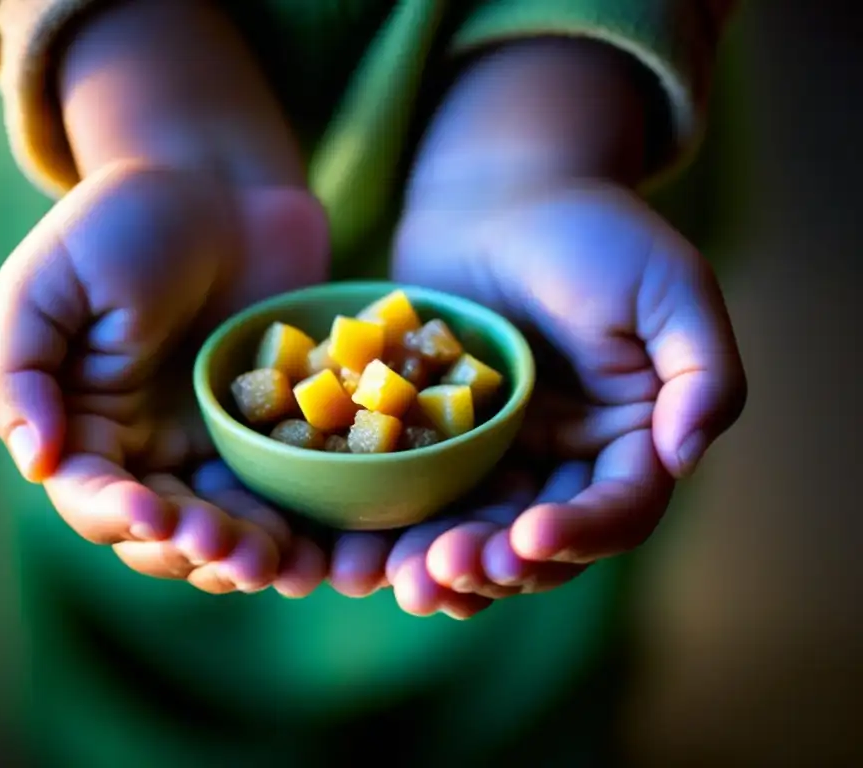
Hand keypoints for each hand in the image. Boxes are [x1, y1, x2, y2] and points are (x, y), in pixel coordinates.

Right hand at [0, 163, 330, 595]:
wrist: (223, 187)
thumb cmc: (121, 225)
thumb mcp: (47, 284)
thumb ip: (21, 374)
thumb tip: (35, 463)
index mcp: (88, 429)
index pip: (95, 499)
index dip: (121, 516)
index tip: (154, 515)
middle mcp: (154, 452)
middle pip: (168, 534)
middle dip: (197, 552)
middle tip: (235, 552)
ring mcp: (222, 446)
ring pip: (233, 529)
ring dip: (252, 558)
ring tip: (281, 565)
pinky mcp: (285, 433)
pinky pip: (293, 493)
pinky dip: (307, 527)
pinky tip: (324, 545)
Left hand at [326, 181, 746, 616]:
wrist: (492, 199)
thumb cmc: (587, 232)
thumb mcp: (667, 285)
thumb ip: (703, 370)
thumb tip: (687, 456)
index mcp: (628, 441)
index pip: (617, 512)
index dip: (581, 534)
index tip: (533, 535)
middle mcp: (562, 465)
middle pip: (538, 545)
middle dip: (497, 567)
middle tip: (448, 569)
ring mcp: (495, 459)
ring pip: (474, 537)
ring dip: (441, 570)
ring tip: (401, 581)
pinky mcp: (434, 447)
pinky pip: (418, 502)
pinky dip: (392, 537)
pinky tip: (358, 558)